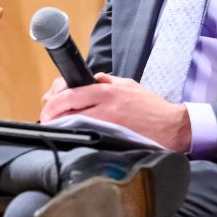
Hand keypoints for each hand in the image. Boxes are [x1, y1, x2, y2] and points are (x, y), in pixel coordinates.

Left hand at [39, 73, 191, 151]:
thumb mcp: (128, 85)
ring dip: (59, 123)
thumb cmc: (151, 106)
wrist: (171, 126)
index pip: (71, 92)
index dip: (54, 99)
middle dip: (50, 111)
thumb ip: (108, 81)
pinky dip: (75, 133)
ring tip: (53, 125)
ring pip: (73, 122)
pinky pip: (86, 134)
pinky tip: (69, 135)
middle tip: (45, 116)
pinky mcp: (112, 137)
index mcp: (107, 90)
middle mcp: (105, 105)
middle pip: (67, 107)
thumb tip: (91, 79)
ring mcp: (107, 122)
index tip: (48, 103)